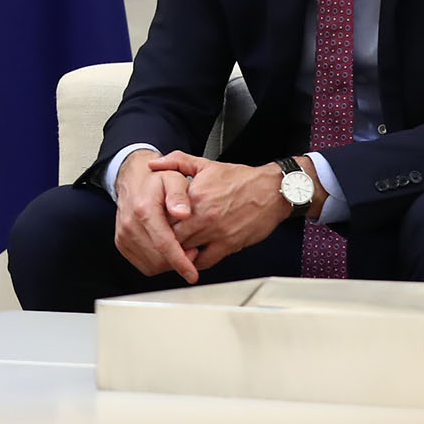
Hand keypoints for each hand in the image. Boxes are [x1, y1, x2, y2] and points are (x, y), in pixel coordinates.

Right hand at [112, 148, 199, 283]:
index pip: (163, 244)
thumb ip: (179, 195)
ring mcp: (124, 235)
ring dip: (169, 264)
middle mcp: (130, 224)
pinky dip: (158, 264)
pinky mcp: (121, 243)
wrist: (133, 180)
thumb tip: (183, 213)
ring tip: (181, 249)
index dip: (179, 262)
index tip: (192, 274)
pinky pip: (143, 264)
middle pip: (157, 259)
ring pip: (151, 265)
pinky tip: (167, 251)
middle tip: (193, 250)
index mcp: (144, 210)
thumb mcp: (173, 179)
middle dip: (178, 262)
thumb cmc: (157, 180)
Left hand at [147, 152, 289, 270]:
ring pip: (186, 249)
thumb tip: (154, 163)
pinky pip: (205, 260)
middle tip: (158, 240)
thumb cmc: (240, 179)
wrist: (272, 191)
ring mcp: (216, 232)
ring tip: (171, 249)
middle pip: (172, 234)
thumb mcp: (205, 164)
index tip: (152, 220)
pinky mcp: (229, 244)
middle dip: (164, 238)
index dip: (156, 218)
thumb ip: (176, 161)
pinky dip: (195, 262)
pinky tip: (191, 257)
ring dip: (177, 251)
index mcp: (195, 195)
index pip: (164, 213)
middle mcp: (204, 215)